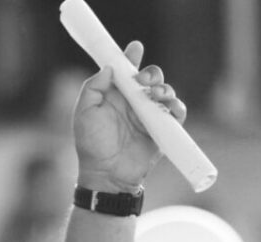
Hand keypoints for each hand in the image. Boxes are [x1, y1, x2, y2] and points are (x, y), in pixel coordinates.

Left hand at [73, 44, 185, 192]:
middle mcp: (134, 103)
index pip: (126, 71)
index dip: (131, 58)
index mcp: (116, 96)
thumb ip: (93, 88)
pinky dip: (177, 107)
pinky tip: (168, 107)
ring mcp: (150, 116)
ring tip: (156, 94)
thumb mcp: (84, 114)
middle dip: (151, 73)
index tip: (135, 48)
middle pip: (151, 78)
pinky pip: (177, 113)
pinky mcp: (163, 131)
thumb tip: (109, 68)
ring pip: (166, 92)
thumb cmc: (91, 146)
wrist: (106, 174)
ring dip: (165, 88)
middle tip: (143, 80)